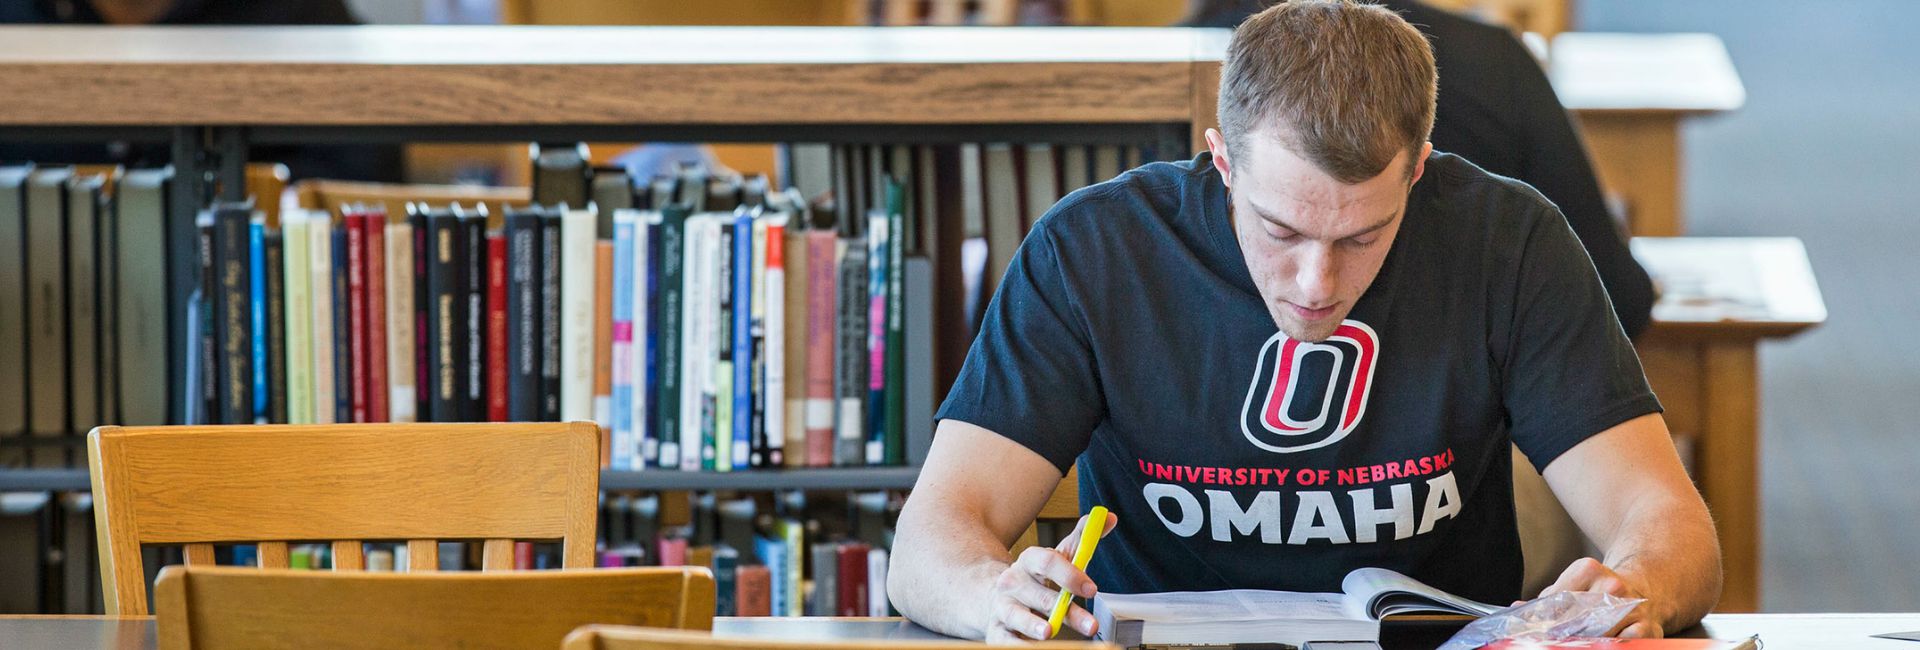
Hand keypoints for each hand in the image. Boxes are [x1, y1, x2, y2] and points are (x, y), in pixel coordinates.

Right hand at [982, 512, 1119, 641]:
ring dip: (1033, 624)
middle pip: (1041, 595)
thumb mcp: (1058, 557)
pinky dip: (1017, 646)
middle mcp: (1012, 582)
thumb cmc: (1035, 579)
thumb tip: (1108, 518)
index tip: (1092, 589)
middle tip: (1091, 625)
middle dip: (1067, 610)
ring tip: (1048, 632)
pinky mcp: (997, 630)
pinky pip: (1005, 641)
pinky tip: (1032, 648)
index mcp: (1029, 561)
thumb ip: (1083, 539)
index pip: (1048, 562)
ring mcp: (1003, 606)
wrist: (995, 597)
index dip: (1071, 575)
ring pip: (1017, 615)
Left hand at [1534, 557, 1664, 637]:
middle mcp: (1613, 586)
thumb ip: (1546, 601)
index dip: (1544, 622)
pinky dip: (1610, 646)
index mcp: (1588, 570)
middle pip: (1577, 620)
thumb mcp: (1571, 586)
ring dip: (1586, 641)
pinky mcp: (1648, 628)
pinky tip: (1601, 645)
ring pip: (1599, 635)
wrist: (1644, 589)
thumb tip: (1517, 608)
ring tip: (1577, 642)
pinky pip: (1624, 645)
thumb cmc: (1597, 593)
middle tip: (1553, 640)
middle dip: (1562, 635)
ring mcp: (1632, 606)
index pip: (1557, 602)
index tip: (1538, 632)